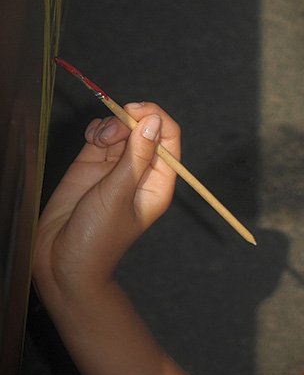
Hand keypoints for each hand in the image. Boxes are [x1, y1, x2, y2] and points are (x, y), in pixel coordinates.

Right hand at [33, 102, 179, 300]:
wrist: (62, 262)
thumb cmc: (97, 238)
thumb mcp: (118, 195)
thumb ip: (135, 156)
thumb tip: (154, 120)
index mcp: (158, 182)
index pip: (169, 138)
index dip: (155, 118)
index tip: (134, 112)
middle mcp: (139, 171)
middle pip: (144, 129)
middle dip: (128, 120)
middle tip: (110, 133)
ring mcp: (115, 167)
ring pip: (121, 129)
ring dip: (110, 125)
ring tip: (95, 141)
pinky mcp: (91, 165)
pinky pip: (100, 136)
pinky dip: (96, 129)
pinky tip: (90, 137)